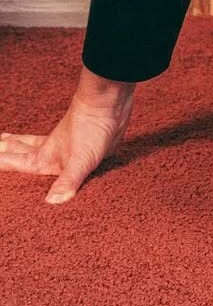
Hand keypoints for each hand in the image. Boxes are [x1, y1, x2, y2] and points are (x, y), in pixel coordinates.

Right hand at [0, 67, 135, 203]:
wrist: (109, 102)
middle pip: (22, 149)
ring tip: (10, 141)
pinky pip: (60, 149)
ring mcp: (66, 145)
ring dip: (22, 144)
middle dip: (7, 149)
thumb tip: (50, 203)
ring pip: (37, 144)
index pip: (14, 163)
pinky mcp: (83, 144)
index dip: (0, 162)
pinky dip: (50, 146)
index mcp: (45, 158)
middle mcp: (51, 151)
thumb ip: (67, 181)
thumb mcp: (80, 159)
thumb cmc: (91, 128)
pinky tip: (57, 149)